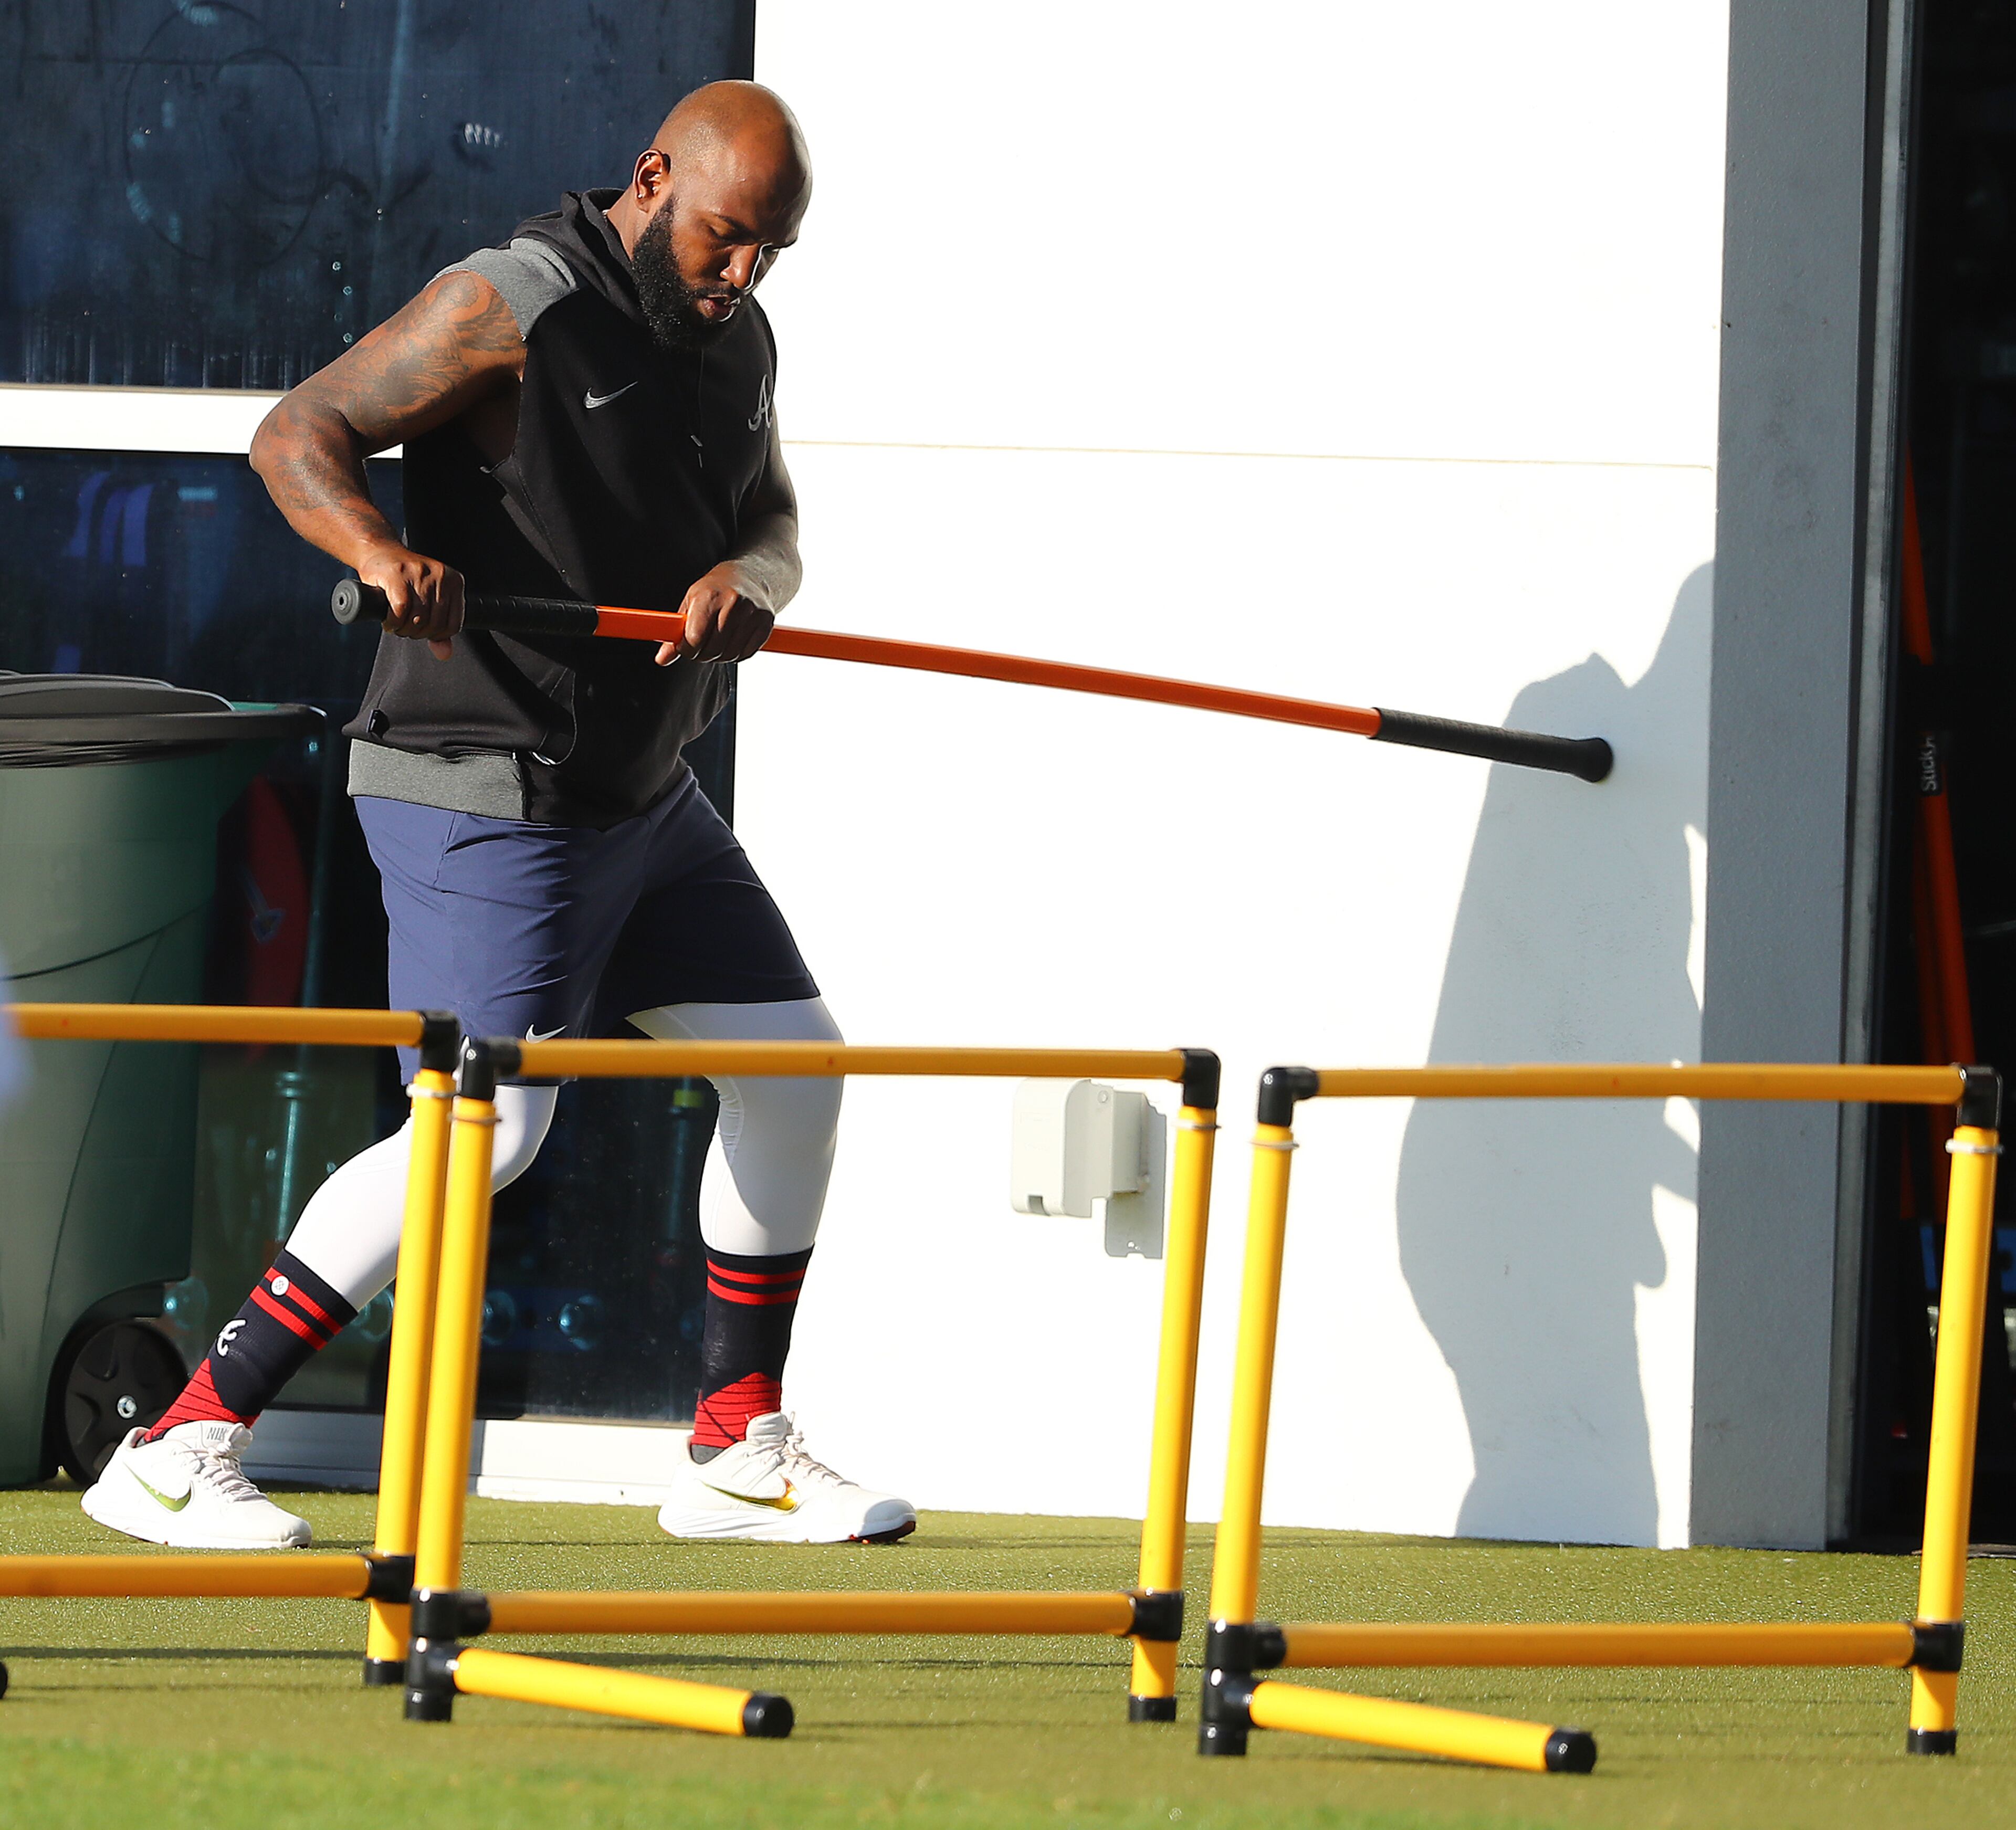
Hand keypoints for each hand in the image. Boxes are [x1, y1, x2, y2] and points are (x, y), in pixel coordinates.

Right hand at [357, 544, 463, 659]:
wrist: (379, 552)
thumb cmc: (404, 579)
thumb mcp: (429, 600)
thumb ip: (440, 628)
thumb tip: (445, 653)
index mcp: (454, 582)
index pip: (453, 625)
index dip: (436, 635)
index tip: (422, 631)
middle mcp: (440, 576)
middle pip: (435, 624)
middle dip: (417, 633)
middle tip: (405, 628)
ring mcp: (419, 574)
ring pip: (418, 619)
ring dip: (404, 629)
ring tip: (397, 624)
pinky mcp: (398, 576)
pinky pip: (400, 610)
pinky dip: (393, 622)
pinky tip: (389, 621)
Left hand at [657, 564, 774, 665]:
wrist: (750, 576)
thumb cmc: (715, 589)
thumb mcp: (691, 603)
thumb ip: (676, 632)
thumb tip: (662, 659)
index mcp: (709, 596)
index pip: (694, 638)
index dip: (686, 650)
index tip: (685, 648)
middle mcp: (733, 603)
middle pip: (712, 650)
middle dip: (701, 655)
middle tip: (700, 647)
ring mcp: (752, 614)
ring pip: (729, 655)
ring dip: (718, 657)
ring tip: (715, 644)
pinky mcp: (765, 624)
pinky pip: (745, 654)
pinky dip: (735, 655)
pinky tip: (730, 643)